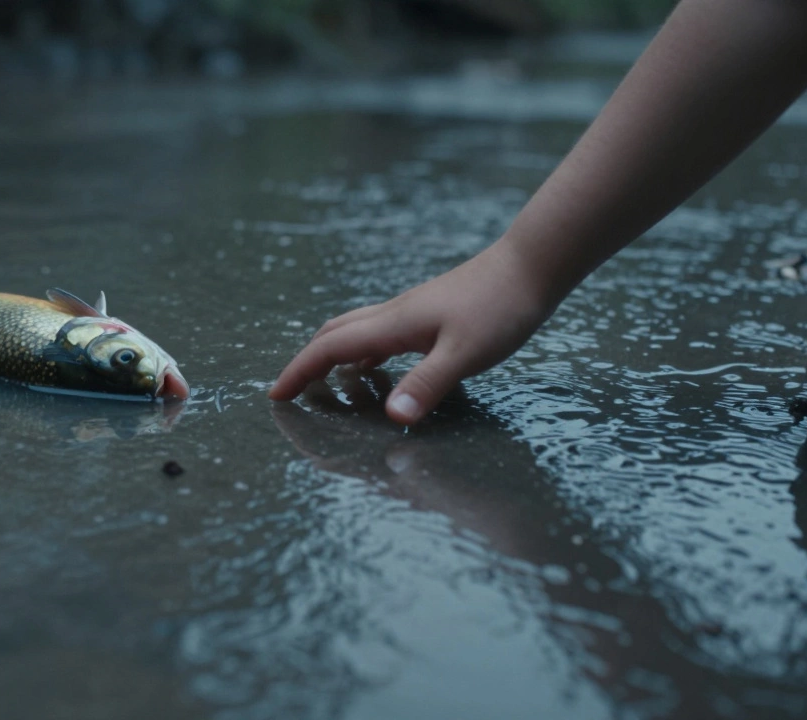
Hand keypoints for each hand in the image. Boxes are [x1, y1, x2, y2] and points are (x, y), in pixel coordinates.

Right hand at [269, 240, 555, 424]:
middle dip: (306, 363)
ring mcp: (410, 312)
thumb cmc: (500, 309)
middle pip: (333, 335)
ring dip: (331, 355)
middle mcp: (393, 316)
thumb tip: (391, 417)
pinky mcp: (427, 314)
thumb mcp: (465, 354)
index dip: (299, 371)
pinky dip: (361, 352)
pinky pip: (378, 334)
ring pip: (354, 331)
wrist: (531, 266)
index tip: (276, 395)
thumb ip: (427, 384)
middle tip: (291, 392)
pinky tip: (374, 368)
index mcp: (392, 325)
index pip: (330, 348)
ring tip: (324, 383)